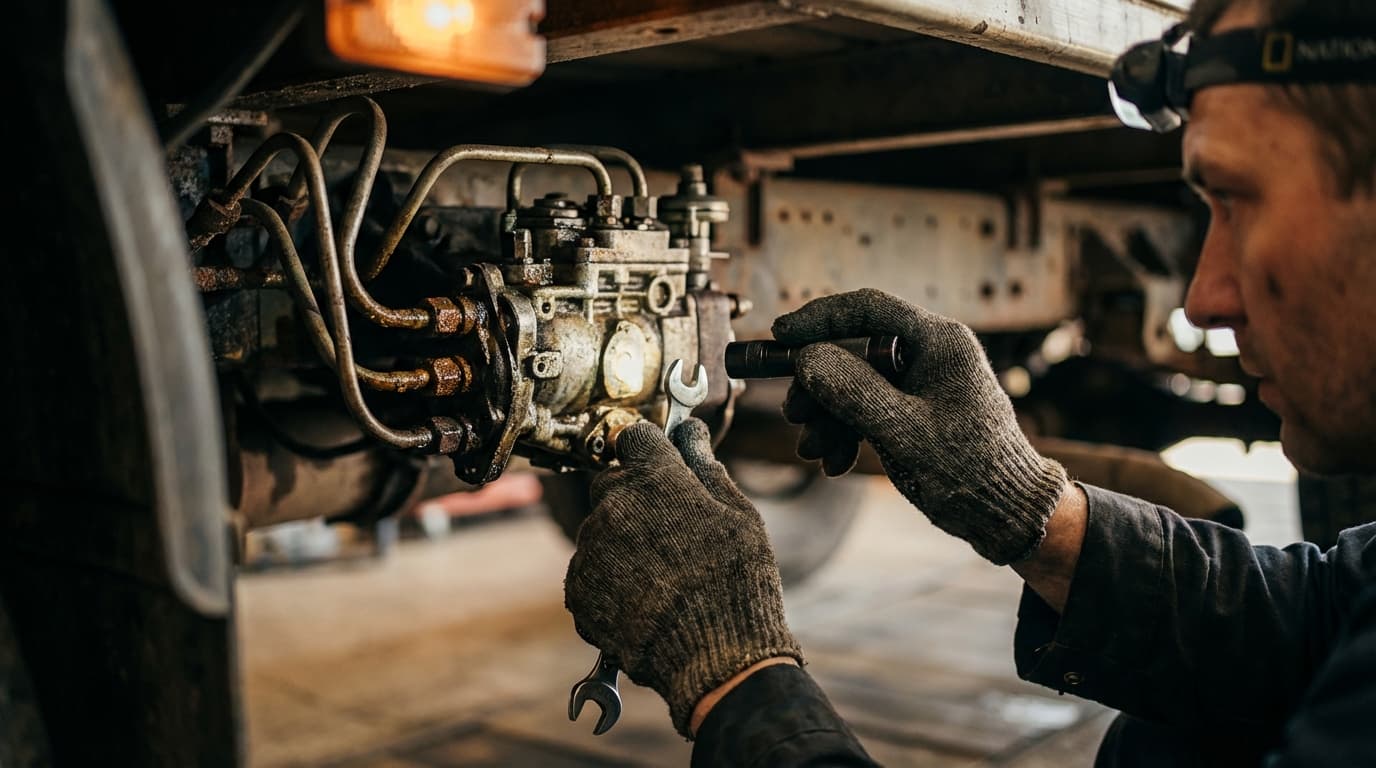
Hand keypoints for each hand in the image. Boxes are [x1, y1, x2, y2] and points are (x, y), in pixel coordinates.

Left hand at [564, 419, 801, 736]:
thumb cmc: (737, 579)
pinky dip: (609, 579)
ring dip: (622, 541)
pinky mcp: (577, 589)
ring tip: (663, 576)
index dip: (651, 450)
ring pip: (600, 529)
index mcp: (653, 478)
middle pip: (612, 482)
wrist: (716, 656)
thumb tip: (688, 430)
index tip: (664, 468)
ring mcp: (590, 549)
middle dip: (635, 497)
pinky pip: (589, 570)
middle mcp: (612, 505)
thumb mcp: (738, 514)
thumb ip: (705, 466)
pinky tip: (645, 599)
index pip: (636, 437)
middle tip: (671, 531)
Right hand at [772, 288, 1066, 564]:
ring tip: (812, 451)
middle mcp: (930, 353)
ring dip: (827, 415)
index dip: (818, 318)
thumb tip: (806, 358)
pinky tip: (834, 462)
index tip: (780, 336)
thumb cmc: (968, 471)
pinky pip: (867, 408)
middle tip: (792, 414)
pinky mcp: (915, 410)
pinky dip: (846, 432)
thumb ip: (853, 391)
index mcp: (939, 342)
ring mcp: (922, 382)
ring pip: (855, 383)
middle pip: (854, 350)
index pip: (868, 308)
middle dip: (818, 385)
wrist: (1007, 515)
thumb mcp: (902, 432)